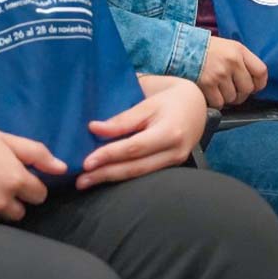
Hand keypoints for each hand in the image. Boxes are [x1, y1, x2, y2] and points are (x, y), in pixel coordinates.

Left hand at [78, 75, 206, 189]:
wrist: (196, 103)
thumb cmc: (169, 96)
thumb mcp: (148, 100)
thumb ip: (124, 118)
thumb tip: (95, 129)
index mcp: (170, 131)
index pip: (134, 147)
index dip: (109, 155)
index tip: (87, 161)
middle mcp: (174, 151)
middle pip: (136, 167)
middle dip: (106, 174)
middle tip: (81, 180)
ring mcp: (174, 161)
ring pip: (139, 174)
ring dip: (111, 179)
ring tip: (87, 182)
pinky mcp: (171, 165)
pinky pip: (145, 173)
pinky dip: (124, 175)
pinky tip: (106, 176)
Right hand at [197, 36, 267, 108]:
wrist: (179, 47)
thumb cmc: (203, 49)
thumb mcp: (226, 46)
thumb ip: (240, 60)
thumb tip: (252, 81)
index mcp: (239, 50)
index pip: (261, 71)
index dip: (259, 84)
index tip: (254, 87)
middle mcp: (232, 61)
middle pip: (247, 89)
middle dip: (240, 94)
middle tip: (231, 91)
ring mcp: (220, 73)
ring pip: (232, 98)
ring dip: (226, 98)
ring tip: (217, 89)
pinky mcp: (208, 84)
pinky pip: (219, 102)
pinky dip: (215, 102)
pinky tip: (209, 93)